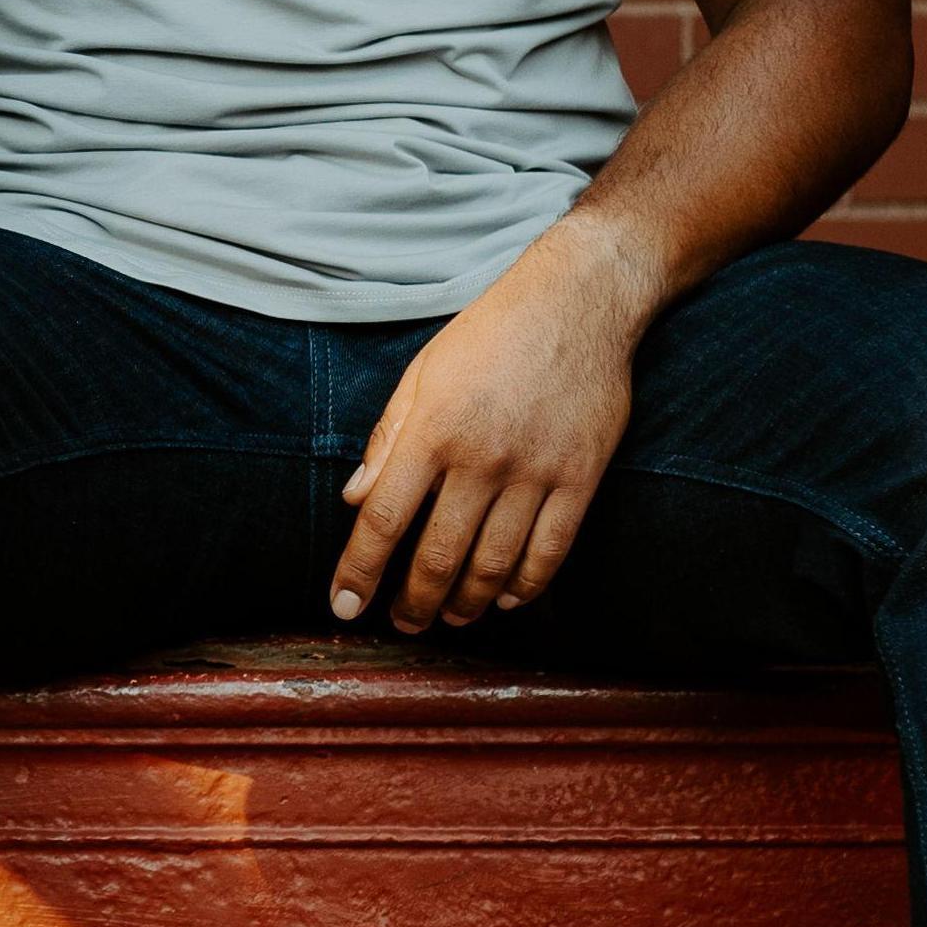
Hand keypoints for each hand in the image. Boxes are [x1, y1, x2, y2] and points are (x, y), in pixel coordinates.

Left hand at [328, 216, 659, 633]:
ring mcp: (535, 471)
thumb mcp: (421, 374)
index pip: (383, 518)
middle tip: (402, 624)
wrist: (577, 302)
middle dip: (413, 602)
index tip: (344, 607)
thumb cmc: (489, 335)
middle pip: (438, 555)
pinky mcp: (582, 478)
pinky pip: (551, 551)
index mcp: (432, 430)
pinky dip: (525, 586)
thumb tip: (353, 500)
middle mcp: (481, 458)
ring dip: (465, 604)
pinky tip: (504, 598)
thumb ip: (387, 439)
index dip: (360, 571)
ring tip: (449, 619)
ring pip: (494, 565)